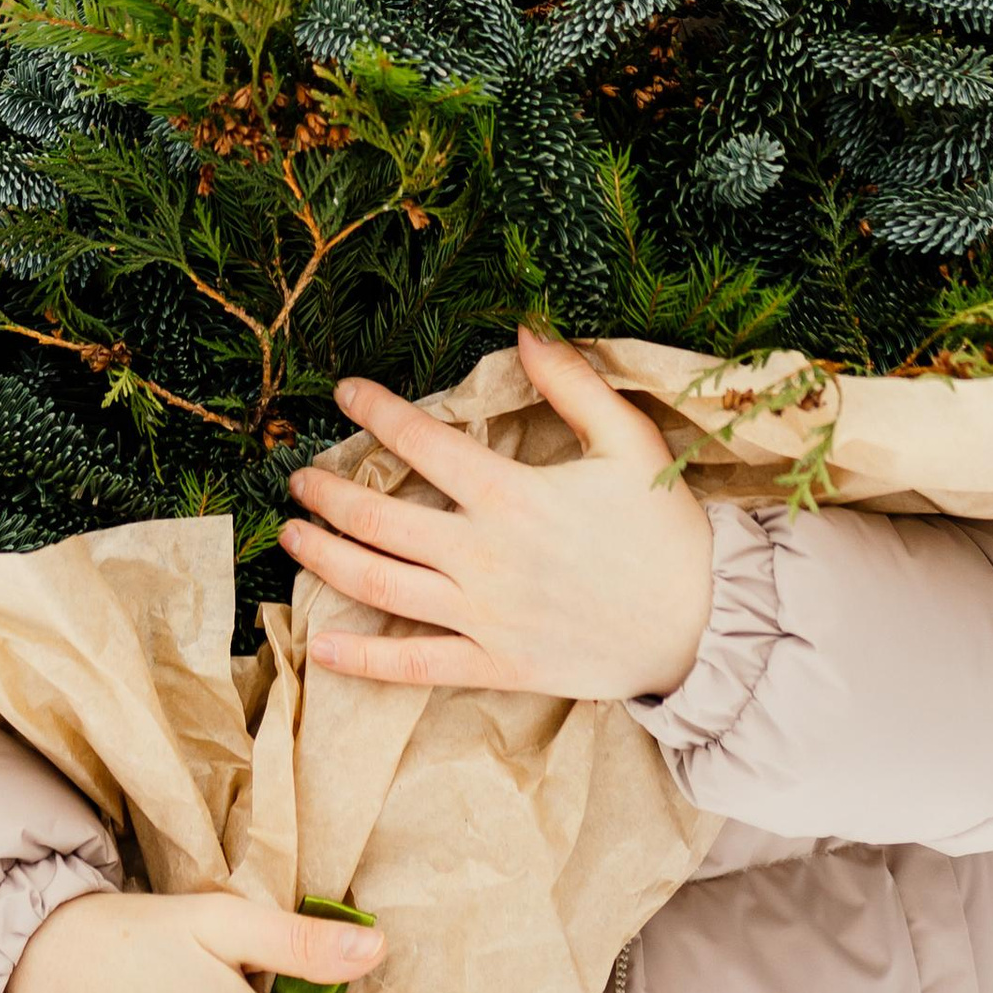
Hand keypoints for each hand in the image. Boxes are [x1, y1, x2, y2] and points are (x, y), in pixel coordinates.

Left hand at [283, 331, 713, 703]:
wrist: (702, 625)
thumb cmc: (664, 530)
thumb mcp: (628, 440)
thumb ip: (573, 383)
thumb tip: (527, 327)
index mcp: (511, 494)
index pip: (422, 443)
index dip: (376, 411)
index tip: (344, 392)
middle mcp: (483, 555)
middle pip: (379, 519)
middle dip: (328, 494)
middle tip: (296, 478)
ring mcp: (483, 615)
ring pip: (381, 585)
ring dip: (326, 558)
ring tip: (290, 537)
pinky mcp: (494, 663)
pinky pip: (415, 664)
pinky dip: (363, 658)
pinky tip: (318, 644)